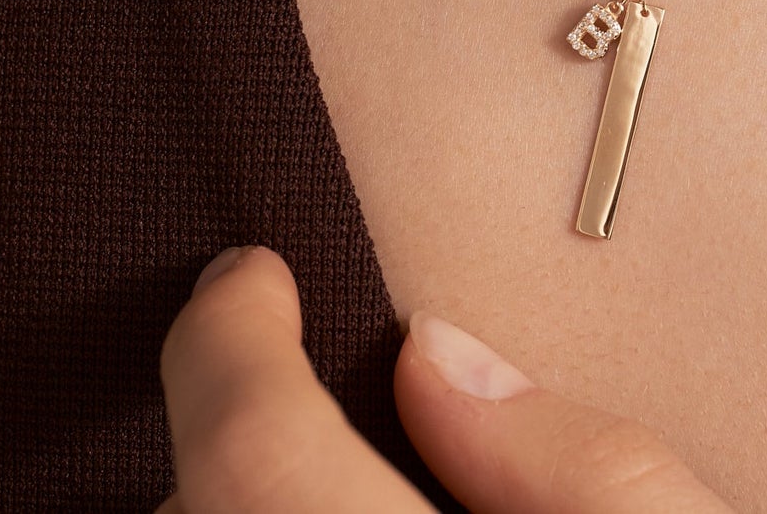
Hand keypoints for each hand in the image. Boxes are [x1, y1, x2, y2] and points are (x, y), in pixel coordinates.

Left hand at [156, 245, 734, 512]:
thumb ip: (571, 458)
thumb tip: (436, 356)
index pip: (254, 462)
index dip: (229, 348)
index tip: (247, 277)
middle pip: (196, 511)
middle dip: (231, 428)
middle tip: (285, 366)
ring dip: (229, 497)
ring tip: (313, 459)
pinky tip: (325, 504)